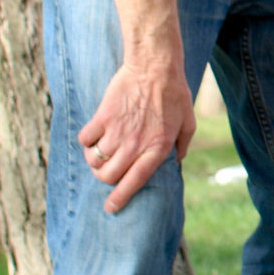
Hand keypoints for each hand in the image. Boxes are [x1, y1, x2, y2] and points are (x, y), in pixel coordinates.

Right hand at [78, 57, 195, 211]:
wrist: (154, 66)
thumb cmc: (174, 94)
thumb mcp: (188, 121)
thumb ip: (182, 145)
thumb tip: (176, 163)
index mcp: (157, 148)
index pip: (135, 182)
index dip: (120, 199)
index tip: (110, 208)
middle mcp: (136, 144)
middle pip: (108, 176)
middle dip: (105, 178)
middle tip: (108, 170)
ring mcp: (118, 131)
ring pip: (94, 161)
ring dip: (95, 161)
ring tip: (102, 152)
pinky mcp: (103, 117)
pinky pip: (85, 140)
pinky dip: (87, 142)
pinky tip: (95, 135)